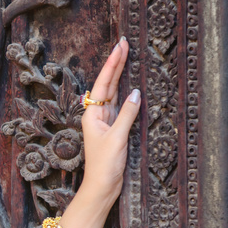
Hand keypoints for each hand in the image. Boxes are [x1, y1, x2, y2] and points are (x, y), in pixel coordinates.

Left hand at [80, 37, 139, 205]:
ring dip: (119, 74)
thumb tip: (135, 93)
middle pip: (107, 83)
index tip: (119, 47)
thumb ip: (127, 114)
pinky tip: (129, 83)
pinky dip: (125, 92)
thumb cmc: (105, 164)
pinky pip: (120, 104)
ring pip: (113, 92)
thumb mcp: (117, 138)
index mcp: (92, 114)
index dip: (112, 64)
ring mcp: (105, 120)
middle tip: (123, 43)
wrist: (102, 185)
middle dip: (115, 63)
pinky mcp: (113, 128)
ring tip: (125, 55)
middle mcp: (96, 114)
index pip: (103, 83)